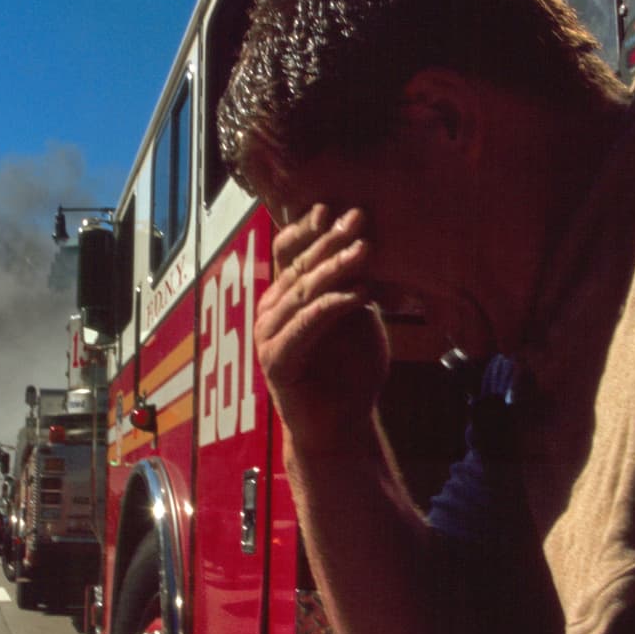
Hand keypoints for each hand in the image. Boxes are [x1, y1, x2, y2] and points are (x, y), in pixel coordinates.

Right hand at [257, 205, 388, 448]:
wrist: (342, 425)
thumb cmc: (351, 371)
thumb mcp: (358, 317)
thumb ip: (353, 284)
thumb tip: (367, 241)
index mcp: (284, 297)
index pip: (289, 253)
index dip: (307, 229)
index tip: (333, 208)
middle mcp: (269, 312)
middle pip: (298, 267)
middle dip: (329, 241)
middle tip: (358, 217)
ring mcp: (268, 336)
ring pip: (303, 293)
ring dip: (335, 269)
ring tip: (365, 249)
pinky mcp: (276, 361)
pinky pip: (306, 325)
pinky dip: (332, 307)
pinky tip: (359, 294)